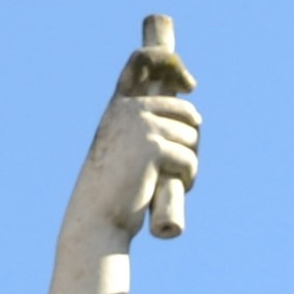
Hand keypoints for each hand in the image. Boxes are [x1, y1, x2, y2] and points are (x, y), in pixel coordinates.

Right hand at [66, 91, 198, 251]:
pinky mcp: (153, 149)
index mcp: (122, 104)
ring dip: (191, 162)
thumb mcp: (127, 145)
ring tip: (178, 180)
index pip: (154, 79)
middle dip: (191, 142)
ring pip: (191, 137)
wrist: (97, 213)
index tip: (192, 92)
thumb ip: (147, 126)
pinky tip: (180, 188)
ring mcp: (142, 127)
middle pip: (186, 114)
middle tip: (183, 166)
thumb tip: (195, 117)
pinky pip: (188, 159)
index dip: (179, 84)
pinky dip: (189, 176)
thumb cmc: (114, 186)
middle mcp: (131, 109)